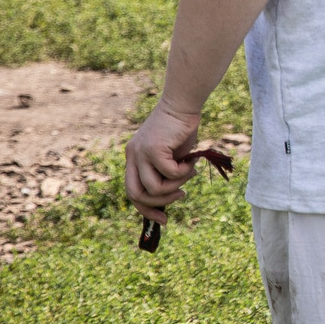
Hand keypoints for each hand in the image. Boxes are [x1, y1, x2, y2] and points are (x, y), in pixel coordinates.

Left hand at [126, 102, 204, 221]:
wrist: (183, 104)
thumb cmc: (180, 129)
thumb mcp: (170, 156)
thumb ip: (165, 173)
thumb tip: (171, 195)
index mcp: (133, 159)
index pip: (132, 192)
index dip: (146, 209)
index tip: (163, 219)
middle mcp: (132, 156)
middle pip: (136, 195)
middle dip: (160, 203)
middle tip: (181, 195)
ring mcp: (140, 153)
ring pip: (154, 188)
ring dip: (177, 185)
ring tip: (190, 171)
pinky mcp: (153, 149)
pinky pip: (169, 173)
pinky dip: (185, 172)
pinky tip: (192, 161)